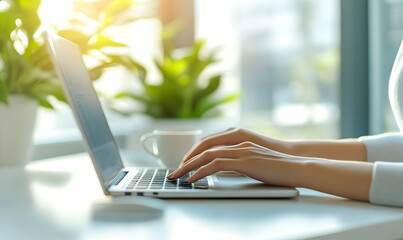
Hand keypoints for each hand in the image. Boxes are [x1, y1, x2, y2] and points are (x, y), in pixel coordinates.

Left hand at [167, 140, 305, 186]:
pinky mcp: (245, 161)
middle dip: (187, 159)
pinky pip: (216, 165)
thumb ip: (238, 161)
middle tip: (174, 171)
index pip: (210, 143)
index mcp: (240, 140)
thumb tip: (222, 170)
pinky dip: (201, 172)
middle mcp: (238, 142)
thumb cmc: (278, 167)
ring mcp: (241, 150)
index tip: (184, 164)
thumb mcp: (254, 161)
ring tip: (178, 176)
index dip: (194, 152)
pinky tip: (193, 179)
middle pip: (204, 147)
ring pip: (207, 155)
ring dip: (189, 166)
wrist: (298, 166)